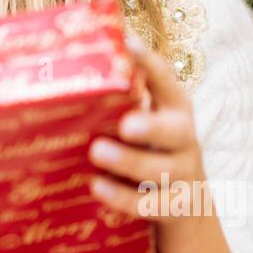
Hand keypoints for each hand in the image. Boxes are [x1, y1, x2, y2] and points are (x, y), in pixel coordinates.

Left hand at [87, 34, 205, 222]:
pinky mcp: (176, 208)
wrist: (185, 209)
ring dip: (129, 162)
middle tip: (125, 124)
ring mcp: (184, 175)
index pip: (166, 81)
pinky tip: (98, 187)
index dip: (149, 62)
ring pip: (160, 170)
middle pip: (174, 131)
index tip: (127, 43)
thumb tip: (67, 66)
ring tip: (98, 152)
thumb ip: (120, 103)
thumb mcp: (144, 124)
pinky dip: (123, 198)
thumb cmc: (150, 153)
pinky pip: (150, 205)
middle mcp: (184, 139)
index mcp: (175, 109)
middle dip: (151, 127)